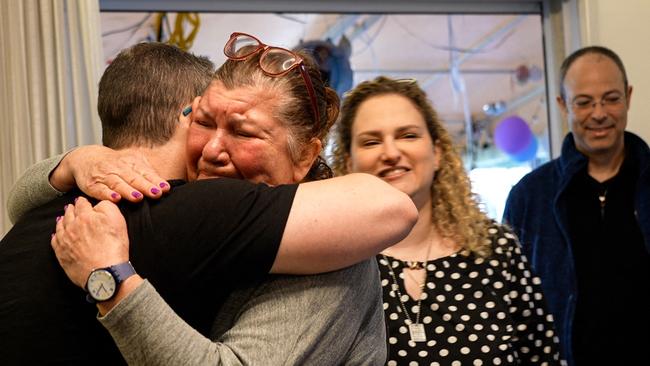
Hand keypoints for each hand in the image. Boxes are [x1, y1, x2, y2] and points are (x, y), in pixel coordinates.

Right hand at [50, 145, 169, 202]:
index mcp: (131, 163)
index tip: (164, 189)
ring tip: (138, 197)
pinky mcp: (92, 185)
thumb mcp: (133, 163)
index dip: (155, 181)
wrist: (86, 158)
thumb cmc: (117, 164)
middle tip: (156, 193)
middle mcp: (118, 168)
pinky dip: (107, 194)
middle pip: (133, 178)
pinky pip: (100, 190)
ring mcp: (105, 176)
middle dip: (145, 186)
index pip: (145, 173)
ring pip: (118, 184)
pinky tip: (115, 199)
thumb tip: (166, 186)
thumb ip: (148, 173)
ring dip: (128, 191)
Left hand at [51, 197, 129, 288]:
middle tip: (72, 207)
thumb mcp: (118, 220)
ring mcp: (65, 241)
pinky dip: (55, 236)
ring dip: (62, 220)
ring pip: (60, 226)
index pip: (82, 204)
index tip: (83, 201)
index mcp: (85, 216)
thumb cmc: (114, 247)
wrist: (105, 272)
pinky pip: (55, 241)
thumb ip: (107, 206)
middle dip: (71, 209)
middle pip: (69, 214)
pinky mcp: (62, 254)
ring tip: (62, 218)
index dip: (83, 201)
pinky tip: (56, 235)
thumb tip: (98, 203)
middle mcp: (72, 227)